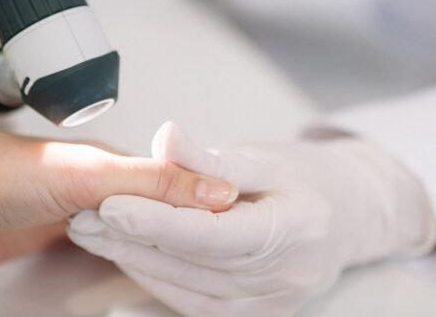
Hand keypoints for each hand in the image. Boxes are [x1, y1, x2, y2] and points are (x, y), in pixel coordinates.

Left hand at [0, 129, 236, 265]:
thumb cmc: (16, 174)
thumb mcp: (96, 175)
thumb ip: (156, 182)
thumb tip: (216, 188)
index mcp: (125, 165)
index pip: (181, 187)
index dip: (208, 206)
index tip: (236, 224)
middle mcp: (114, 187)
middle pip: (164, 211)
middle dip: (189, 226)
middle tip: (218, 249)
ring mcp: (95, 211)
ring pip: (142, 230)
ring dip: (162, 242)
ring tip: (193, 257)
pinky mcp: (74, 234)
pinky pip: (115, 246)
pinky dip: (132, 253)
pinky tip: (144, 260)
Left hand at [68, 122, 435, 316]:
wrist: (350, 215)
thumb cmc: (310, 178)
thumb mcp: (267, 157)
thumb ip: (212, 158)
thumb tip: (165, 136)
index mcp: (293, 230)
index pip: (214, 232)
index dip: (158, 220)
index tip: (109, 205)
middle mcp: (284, 277)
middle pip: (194, 264)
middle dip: (133, 241)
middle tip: (85, 218)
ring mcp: (271, 303)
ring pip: (189, 290)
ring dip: (138, 263)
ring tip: (97, 236)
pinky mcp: (258, 313)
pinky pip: (197, 305)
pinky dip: (160, 282)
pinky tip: (132, 259)